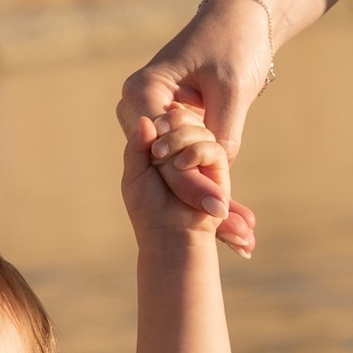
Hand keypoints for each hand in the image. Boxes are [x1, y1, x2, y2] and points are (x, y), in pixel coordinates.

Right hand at [118, 0, 270, 246]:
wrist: (240, 19)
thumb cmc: (234, 42)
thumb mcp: (232, 88)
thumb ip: (222, 132)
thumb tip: (217, 175)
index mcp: (144, 91)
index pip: (162, 148)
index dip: (189, 181)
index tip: (216, 209)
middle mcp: (139, 108)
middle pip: (164, 167)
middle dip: (197, 200)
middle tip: (231, 234)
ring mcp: (154, 120)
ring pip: (175, 171)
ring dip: (206, 200)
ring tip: (240, 237)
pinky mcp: (174, 129)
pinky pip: (188, 162)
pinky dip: (211, 187)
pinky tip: (236, 220)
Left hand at [122, 106, 254, 257]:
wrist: (167, 234)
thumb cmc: (148, 209)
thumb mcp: (134, 173)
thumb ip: (137, 145)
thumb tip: (146, 119)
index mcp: (166, 149)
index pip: (170, 118)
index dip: (164, 117)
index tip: (154, 128)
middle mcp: (186, 151)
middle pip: (187, 117)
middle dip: (171, 124)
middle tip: (155, 146)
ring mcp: (203, 160)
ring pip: (200, 129)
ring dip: (180, 138)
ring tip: (161, 158)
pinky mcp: (218, 171)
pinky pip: (213, 148)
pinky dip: (196, 151)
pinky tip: (181, 165)